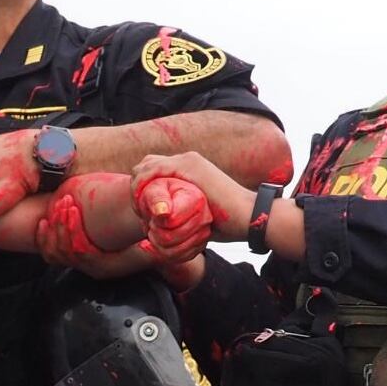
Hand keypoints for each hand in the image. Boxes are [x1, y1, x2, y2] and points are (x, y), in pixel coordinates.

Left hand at [36, 194, 157, 278]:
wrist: (144, 250)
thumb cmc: (145, 248)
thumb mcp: (150, 250)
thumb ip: (151, 250)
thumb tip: (152, 246)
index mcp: (104, 267)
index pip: (81, 251)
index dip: (73, 230)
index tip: (73, 207)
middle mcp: (89, 269)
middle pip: (65, 251)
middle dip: (62, 224)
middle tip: (65, 201)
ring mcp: (80, 265)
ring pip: (55, 253)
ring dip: (54, 228)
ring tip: (59, 204)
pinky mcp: (73, 258)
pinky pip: (50, 254)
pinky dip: (43, 239)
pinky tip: (43, 221)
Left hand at [131, 151, 253, 238]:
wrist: (250, 218)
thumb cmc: (227, 223)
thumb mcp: (197, 215)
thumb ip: (181, 213)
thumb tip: (163, 225)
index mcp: (189, 169)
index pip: (153, 170)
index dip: (141, 189)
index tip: (142, 214)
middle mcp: (187, 159)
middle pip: (146, 164)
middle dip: (136, 187)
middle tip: (139, 213)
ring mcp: (188, 160)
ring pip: (146, 165)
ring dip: (136, 188)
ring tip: (141, 211)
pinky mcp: (189, 166)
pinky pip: (153, 169)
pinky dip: (143, 185)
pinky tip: (144, 204)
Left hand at [134, 177, 212, 262]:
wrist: (165, 204)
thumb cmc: (159, 194)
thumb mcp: (153, 189)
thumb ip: (156, 198)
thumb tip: (163, 212)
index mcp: (196, 199)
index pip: (170, 222)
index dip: (156, 221)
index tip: (154, 214)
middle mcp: (205, 217)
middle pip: (169, 238)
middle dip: (154, 233)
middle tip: (152, 224)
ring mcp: (205, 234)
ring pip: (172, 253)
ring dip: (157, 245)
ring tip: (155, 232)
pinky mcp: (199, 247)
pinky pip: (178, 259)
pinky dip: (163, 254)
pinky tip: (158, 242)